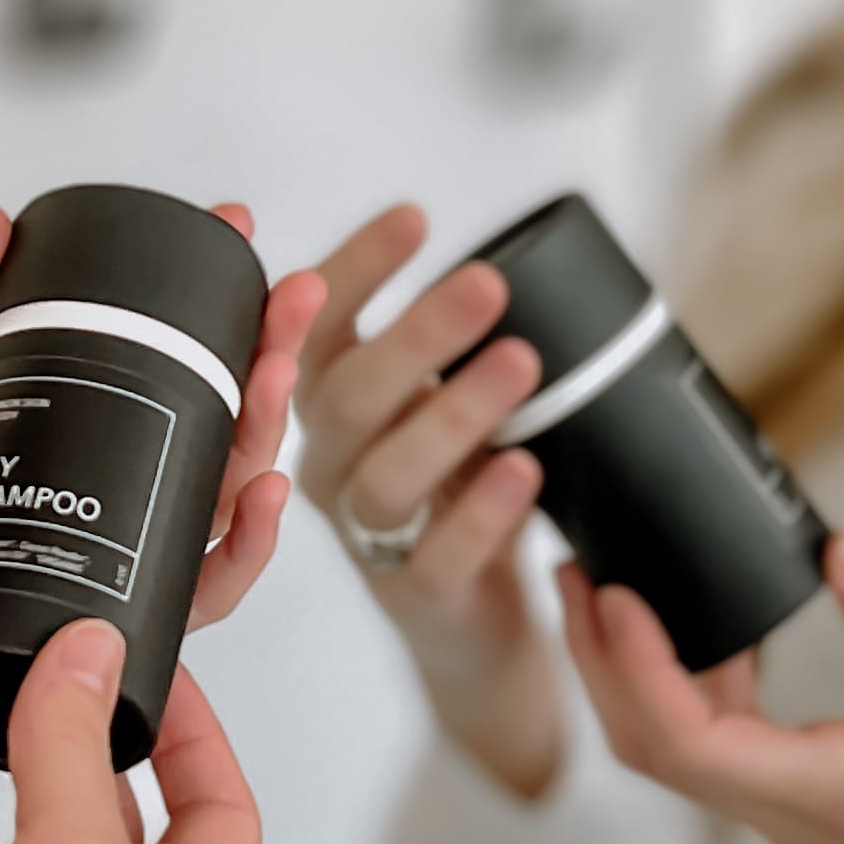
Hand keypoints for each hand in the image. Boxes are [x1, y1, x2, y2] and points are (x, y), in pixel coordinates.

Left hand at [0, 205, 325, 843]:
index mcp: (19, 425)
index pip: (130, 351)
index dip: (200, 302)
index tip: (242, 235)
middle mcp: (66, 493)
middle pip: (197, 427)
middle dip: (263, 365)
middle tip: (294, 311)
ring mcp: (79, 566)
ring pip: (208, 510)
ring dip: (264, 452)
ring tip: (276, 399)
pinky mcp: (81, 642)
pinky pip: (179, 604)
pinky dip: (229, 561)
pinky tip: (249, 514)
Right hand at [296, 203, 562, 799]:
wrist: (471, 625)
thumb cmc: (455, 491)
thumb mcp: (445, 407)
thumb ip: (454, 350)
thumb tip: (510, 264)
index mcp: (330, 404)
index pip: (319, 327)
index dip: (355, 270)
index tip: (415, 218)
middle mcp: (329, 464)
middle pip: (349, 395)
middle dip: (417, 335)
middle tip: (487, 285)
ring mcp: (366, 535)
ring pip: (387, 475)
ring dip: (455, 413)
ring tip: (522, 364)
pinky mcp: (415, 594)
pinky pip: (439, 553)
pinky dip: (484, 509)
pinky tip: (524, 467)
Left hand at [559, 532, 843, 843]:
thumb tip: (837, 552)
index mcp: (843, 794)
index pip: (693, 746)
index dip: (635, 670)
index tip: (615, 592)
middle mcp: (805, 824)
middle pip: (657, 755)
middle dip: (601, 664)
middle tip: (579, 570)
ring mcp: (806, 833)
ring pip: (684, 765)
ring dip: (638, 683)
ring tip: (623, 590)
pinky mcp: (820, 829)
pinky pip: (729, 768)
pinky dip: (696, 703)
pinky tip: (720, 642)